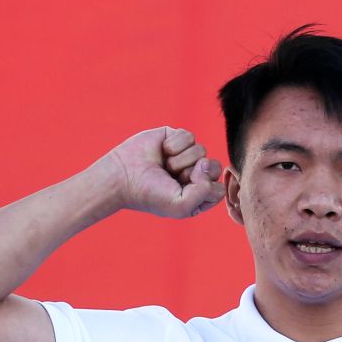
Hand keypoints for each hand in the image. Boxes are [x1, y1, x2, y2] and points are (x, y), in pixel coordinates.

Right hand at [101, 126, 225, 218]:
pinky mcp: (176, 137)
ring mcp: (186, 155)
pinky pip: (189, 136)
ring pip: (202, 150)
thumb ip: (206, 192)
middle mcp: (194, 175)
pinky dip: (174, 145)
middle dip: (193, 173)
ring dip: (180, 161)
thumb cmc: (150, 195)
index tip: (182, 191)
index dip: (203, 189)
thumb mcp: (182, 206)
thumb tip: (206, 162)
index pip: (218, 189)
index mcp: (198, 195)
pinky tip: (161, 152)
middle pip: (214, 167)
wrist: (122, 176)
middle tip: (173, 178)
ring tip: (164, 167)